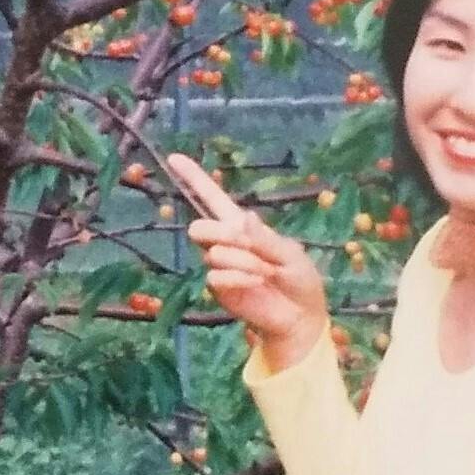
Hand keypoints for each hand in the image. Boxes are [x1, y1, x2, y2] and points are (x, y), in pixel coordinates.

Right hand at [166, 152, 328, 368]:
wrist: (299, 316)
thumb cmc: (299, 280)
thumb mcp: (290, 254)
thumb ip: (265, 238)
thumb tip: (243, 217)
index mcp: (243, 227)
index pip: (213, 198)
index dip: (194, 178)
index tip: (174, 157)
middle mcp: (226, 243)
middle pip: (200, 227)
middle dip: (222, 235)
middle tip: (250, 247)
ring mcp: (219, 266)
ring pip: (214, 253)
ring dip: (244, 262)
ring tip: (265, 273)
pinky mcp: (219, 289)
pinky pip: (217, 276)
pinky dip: (240, 278)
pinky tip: (256, 284)